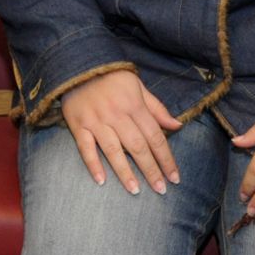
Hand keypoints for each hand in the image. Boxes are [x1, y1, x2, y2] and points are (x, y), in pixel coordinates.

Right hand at [59, 69, 181, 194]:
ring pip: (113, 150)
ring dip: (125, 172)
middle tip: (161, 190)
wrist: (79, 63)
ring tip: (135, 191)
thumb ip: (157, 108)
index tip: (174, 177)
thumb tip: (177, 126)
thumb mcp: (139, 86)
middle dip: (151, 170)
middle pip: (137, 146)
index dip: (166, 158)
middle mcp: (116, 114)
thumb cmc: (113, 77)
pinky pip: (85, 148)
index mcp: (134, 105)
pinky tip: (101, 181)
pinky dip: (93, 164)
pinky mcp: (78, 125)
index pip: (155, 136)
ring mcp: (96, 120)